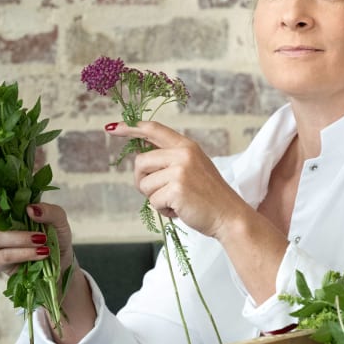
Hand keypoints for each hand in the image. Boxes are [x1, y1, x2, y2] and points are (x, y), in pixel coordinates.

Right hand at [0, 199, 74, 276]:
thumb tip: (30, 208)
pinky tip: (41, 252)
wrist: (62, 261)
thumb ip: (49, 211)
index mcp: (9, 207)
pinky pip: (5, 255)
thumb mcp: (59, 219)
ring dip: (20, 237)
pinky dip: (25, 253)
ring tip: (42, 239)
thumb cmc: (55, 235)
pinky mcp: (1, 260)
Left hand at [106, 120, 245, 238]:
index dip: (131, 127)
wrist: (229, 216)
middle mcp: (183, 154)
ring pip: (144, 184)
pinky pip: (153, 201)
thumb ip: (171, 159)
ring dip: (155, 198)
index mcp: (187, 146)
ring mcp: (180, 171)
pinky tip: (180, 210)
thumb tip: (140, 157)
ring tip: (177, 201)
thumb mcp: (193, 167)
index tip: (113, 127)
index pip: (154, 130)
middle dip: (143, 181)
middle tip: (161, 193)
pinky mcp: (177, 189)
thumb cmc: (209, 196)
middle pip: (140, 162)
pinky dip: (163, 210)